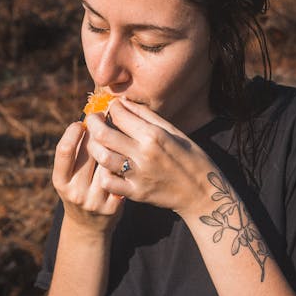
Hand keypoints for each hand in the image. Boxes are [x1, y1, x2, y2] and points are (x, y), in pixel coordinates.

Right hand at [52, 121, 124, 233]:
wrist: (88, 226)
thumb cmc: (79, 188)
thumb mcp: (68, 175)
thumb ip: (75, 152)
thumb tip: (87, 117)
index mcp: (60, 181)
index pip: (65, 150)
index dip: (73, 132)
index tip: (82, 122)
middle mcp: (75, 192)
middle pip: (89, 153)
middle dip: (98, 132)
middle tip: (104, 120)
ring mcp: (94, 201)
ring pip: (108, 164)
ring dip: (113, 145)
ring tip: (117, 134)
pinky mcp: (112, 207)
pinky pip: (121, 177)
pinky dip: (124, 162)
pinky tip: (126, 154)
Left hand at [85, 98, 213, 219]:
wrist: (202, 193)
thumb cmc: (190, 157)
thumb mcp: (174, 131)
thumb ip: (147, 116)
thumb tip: (124, 102)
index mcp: (154, 135)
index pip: (119, 114)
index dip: (111, 107)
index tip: (111, 108)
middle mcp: (143, 154)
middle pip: (103, 134)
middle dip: (93, 122)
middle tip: (93, 120)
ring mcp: (138, 175)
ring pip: (101, 157)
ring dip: (94, 146)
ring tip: (97, 141)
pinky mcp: (136, 193)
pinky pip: (108, 182)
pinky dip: (103, 173)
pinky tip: (107, 167)